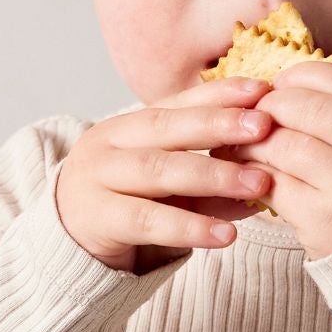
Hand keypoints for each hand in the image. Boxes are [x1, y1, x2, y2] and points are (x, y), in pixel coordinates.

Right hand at [55, 76, 278, 273]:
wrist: (64, 241)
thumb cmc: (125, 206)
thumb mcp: (168, 188)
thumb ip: (211, 180)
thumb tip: (266, 180)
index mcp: (129, 125)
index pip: (178, 102)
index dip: (220, 94)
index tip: (263, 89)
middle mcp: (110, 143)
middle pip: (168, 127)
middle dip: (219, 124)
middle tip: (265, 126)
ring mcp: (99, 178)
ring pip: (159, 171)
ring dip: (213, 175)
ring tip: (258, 185)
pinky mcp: (96, 217)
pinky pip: (147, 220)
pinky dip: (190, 227)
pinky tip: (226, 235)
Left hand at [208, 61, 331, 260]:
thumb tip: (304, 83)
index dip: (309, 75)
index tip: (285, 81)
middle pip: (312, 107)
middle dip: (276, 104)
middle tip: (259, 112)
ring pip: (287, 142)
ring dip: (257, 139)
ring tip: (246, 142)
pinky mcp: (323, 220)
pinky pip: (275, 183)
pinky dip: (255, 174)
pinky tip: (249, 173)